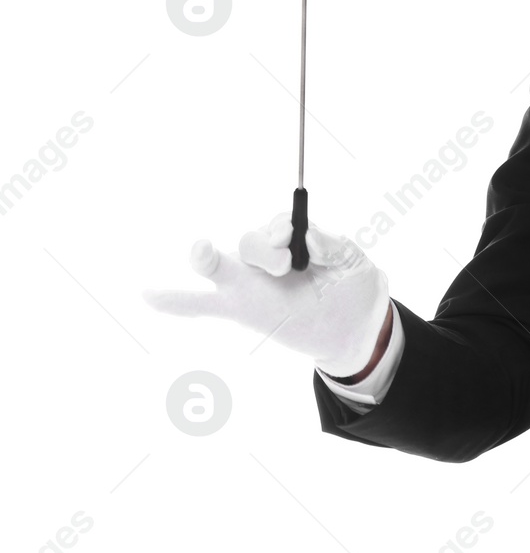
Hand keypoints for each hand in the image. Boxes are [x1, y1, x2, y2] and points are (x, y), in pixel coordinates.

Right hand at [144, 214, 391, 377]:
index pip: (280, 225)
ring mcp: (250, 283)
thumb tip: (312, 238)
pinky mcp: (241, 309)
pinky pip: (202, 304)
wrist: (355, 328)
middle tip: (286, 266)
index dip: (284, 230)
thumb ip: (337, 247)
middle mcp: (267, 257)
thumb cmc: (355, 287)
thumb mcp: (356, 264)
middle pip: (250, 241)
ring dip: (207, 257)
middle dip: (262, 248)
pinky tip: (149, 295)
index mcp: (295, 240)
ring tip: (202, 251)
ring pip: (219, 264)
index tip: (299, 243)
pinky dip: (176, 300)